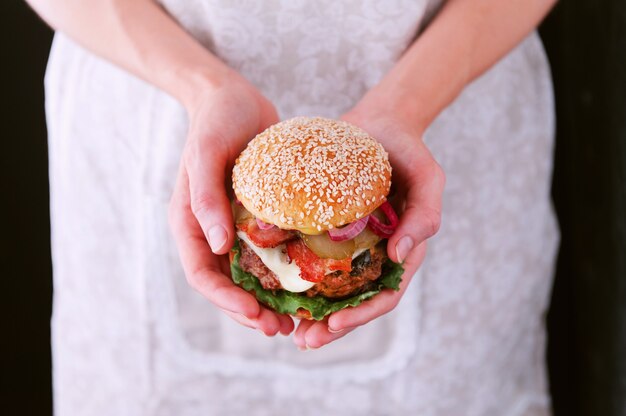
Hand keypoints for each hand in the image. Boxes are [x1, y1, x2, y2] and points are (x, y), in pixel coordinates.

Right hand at [169, 74, 294, 335]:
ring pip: (248, 276)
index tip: (255, 314)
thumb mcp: (206, 154)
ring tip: (294, 320)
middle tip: (280, 328)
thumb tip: (218, 248)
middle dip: (249, 310)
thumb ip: (205, 199)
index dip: (225, 300)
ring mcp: (234, 226)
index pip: (202, 274)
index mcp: (190, 222)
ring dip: (267, 300)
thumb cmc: (216, 120)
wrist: (234, 97)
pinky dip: (283, 273)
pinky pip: (269, 253)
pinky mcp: (258, 217)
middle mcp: (211, 230)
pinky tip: (306, 284)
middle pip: (226, 284)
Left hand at [293, 99, 444, 349]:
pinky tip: (274, 287)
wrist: (378, 122)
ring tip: (287, 328)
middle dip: (332, 327)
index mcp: (401, 251)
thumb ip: (426, 214)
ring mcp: (351, 245)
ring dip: (312, 312)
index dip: (362, 314)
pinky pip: (312, 259)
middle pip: (355, 301)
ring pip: (332, 288)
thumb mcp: (427, 176)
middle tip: (304, 341)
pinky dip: (298, 278)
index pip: (385, 293)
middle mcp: (375, 254)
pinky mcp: (327, 230)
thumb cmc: (407, 149)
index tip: (334, 325)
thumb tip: (399, 255)